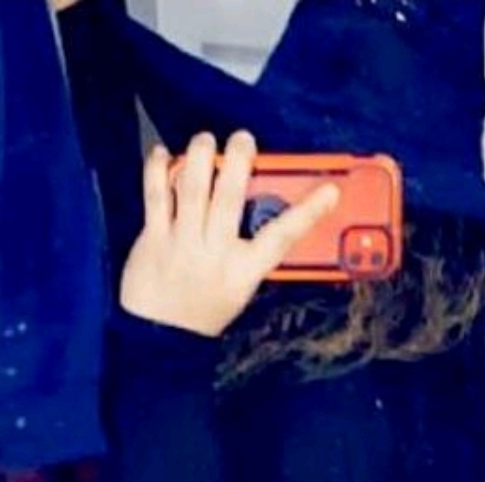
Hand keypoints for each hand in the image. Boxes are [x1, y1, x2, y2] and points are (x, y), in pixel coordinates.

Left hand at [119, 133, 340, 337]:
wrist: (158, 339)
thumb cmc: (202, 310)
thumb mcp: (238, 288)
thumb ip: (250, 252)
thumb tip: (265, 206)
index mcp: (243, 271)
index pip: (282, 238)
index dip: (308, 212)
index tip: (331, 190)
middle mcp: (214, 254)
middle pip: (231, 197)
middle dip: (239, 160)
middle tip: (243, 139)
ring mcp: (182, 245)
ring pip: (193, 188)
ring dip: (200, 156)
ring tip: (205, 140)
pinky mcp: (153, 241)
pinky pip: (155, 197)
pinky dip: (158, 171)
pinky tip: (163, 154)